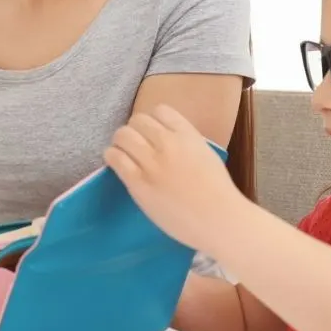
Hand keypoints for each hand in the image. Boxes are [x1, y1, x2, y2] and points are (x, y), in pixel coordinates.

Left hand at [103, 105, 245, 251]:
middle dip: (134, 130)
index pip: (160, 110)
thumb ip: (185, 141)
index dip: (153, 121)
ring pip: (123, 135)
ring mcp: (152, 162)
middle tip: (135, 145)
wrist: (218, 220)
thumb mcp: (204, 154)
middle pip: (138, 120)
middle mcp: (168, 143)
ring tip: (124, 154)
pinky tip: (118, 164)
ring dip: (121, 142)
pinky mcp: (138, 182)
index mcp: (188, 135)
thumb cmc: (217, 192)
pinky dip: (112, 156)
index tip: (152, 134)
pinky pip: (115, 157)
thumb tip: (162, 137)